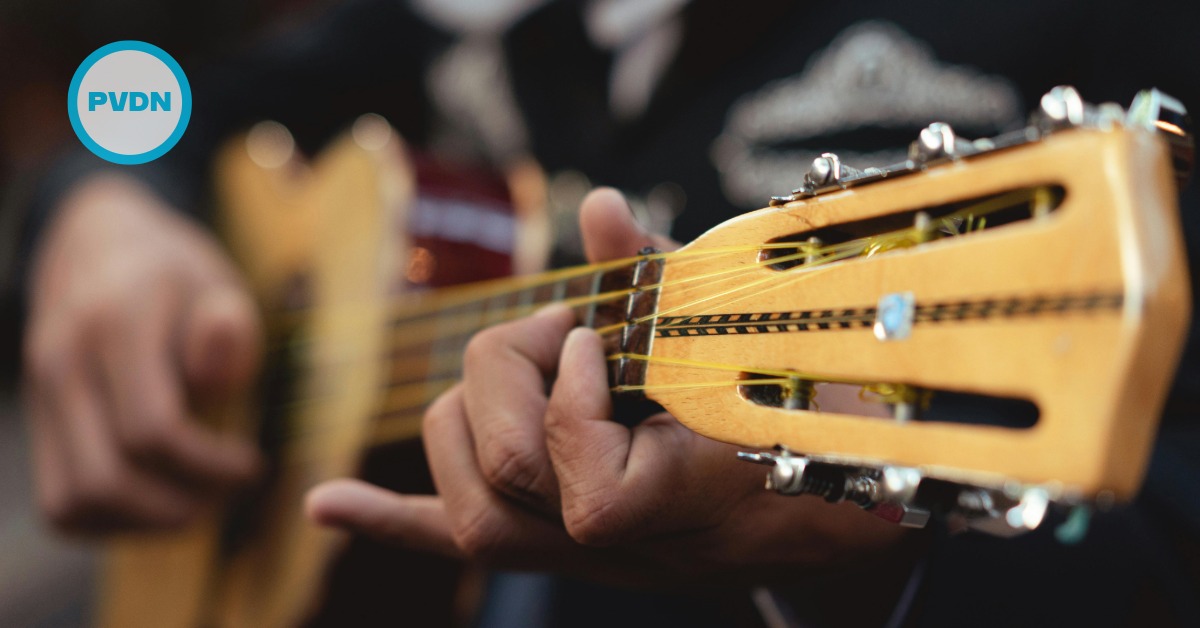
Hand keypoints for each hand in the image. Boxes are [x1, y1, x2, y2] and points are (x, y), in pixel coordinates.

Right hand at [24, 173, 260, 533]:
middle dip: (179, 505)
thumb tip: (212, 376)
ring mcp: (41, 394)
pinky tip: (161, 499)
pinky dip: (111, 522)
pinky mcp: (38, 422)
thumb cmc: (180, 276)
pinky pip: (58, 503)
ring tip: (198, 500)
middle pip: (106, 479)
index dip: (211, 466)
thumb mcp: (219, 284)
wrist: (101, 246)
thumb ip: (227, 329)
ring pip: (72, 502)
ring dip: (142, 523)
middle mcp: (63, 360)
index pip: (152, 430)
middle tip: (228, 492)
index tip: (252, 463)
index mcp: (116, 321)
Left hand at [307, 188, 920, 587]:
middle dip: (507, 371)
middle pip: (497, 477)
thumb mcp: (742, 336)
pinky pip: (462, 542)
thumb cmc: (800, 408)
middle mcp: (620, 547)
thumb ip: (662, 277)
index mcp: (672, 503)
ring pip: (469, 513)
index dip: (569, 392)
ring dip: (464, 415)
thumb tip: (596, 204)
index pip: (576, 485)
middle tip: (564, 328)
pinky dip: (390, 519)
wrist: (833, 496)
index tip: (596, 336)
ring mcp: (587, 556)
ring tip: (520, 367)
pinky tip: (329, 504)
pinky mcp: (565, 546)